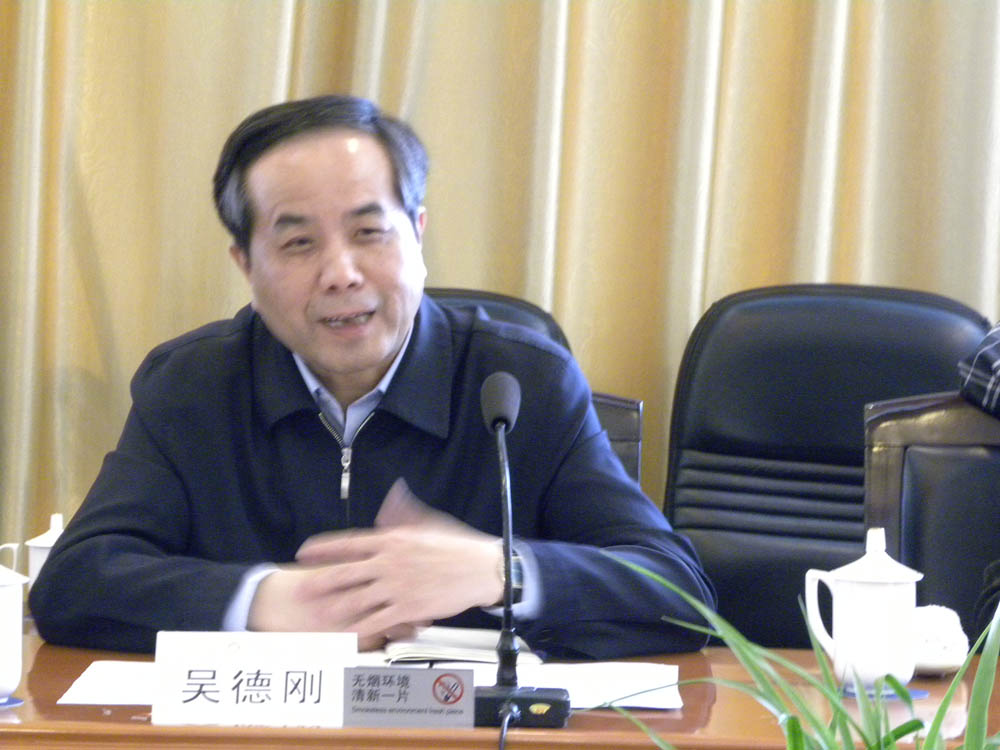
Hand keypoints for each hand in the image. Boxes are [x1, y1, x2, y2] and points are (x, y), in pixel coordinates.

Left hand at [247, 479, 503, 645]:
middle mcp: (389, 563)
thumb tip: (393, 497)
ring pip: (356, 600)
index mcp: (392, 540)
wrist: (481, 569)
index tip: (304, 551)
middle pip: (345, 573)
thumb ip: (403, 513)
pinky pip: (378, 621)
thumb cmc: (457, 546)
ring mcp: (397, 587)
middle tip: (301, 587)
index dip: (323, 548)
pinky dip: (361, 629)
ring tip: (318, 615)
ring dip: (335, 608)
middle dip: (319, 581)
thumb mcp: (428, 523)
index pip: (349, 542)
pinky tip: (349, 634)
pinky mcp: (408, 609)